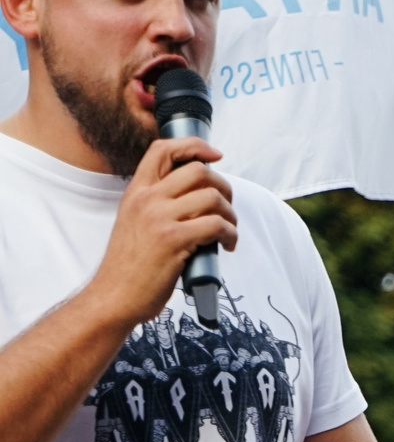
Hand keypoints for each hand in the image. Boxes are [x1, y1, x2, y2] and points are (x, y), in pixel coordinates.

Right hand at [87, 138, 234, 329]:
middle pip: (198, 170)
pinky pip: (216, 224)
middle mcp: (146, 199)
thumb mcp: (136, 222)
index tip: (215, 155)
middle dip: (224, 187)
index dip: (194, 146)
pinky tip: (227, 246)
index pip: (162, 150)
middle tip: (226, 209)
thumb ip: (159, 204)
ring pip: (212, 196)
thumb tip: (200, 196)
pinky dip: (231, 234)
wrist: (114, 295)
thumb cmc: (131, 265)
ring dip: (230, 215)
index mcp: (136, 192)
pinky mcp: (173, 240)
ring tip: (228, 232)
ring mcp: (159, 218)